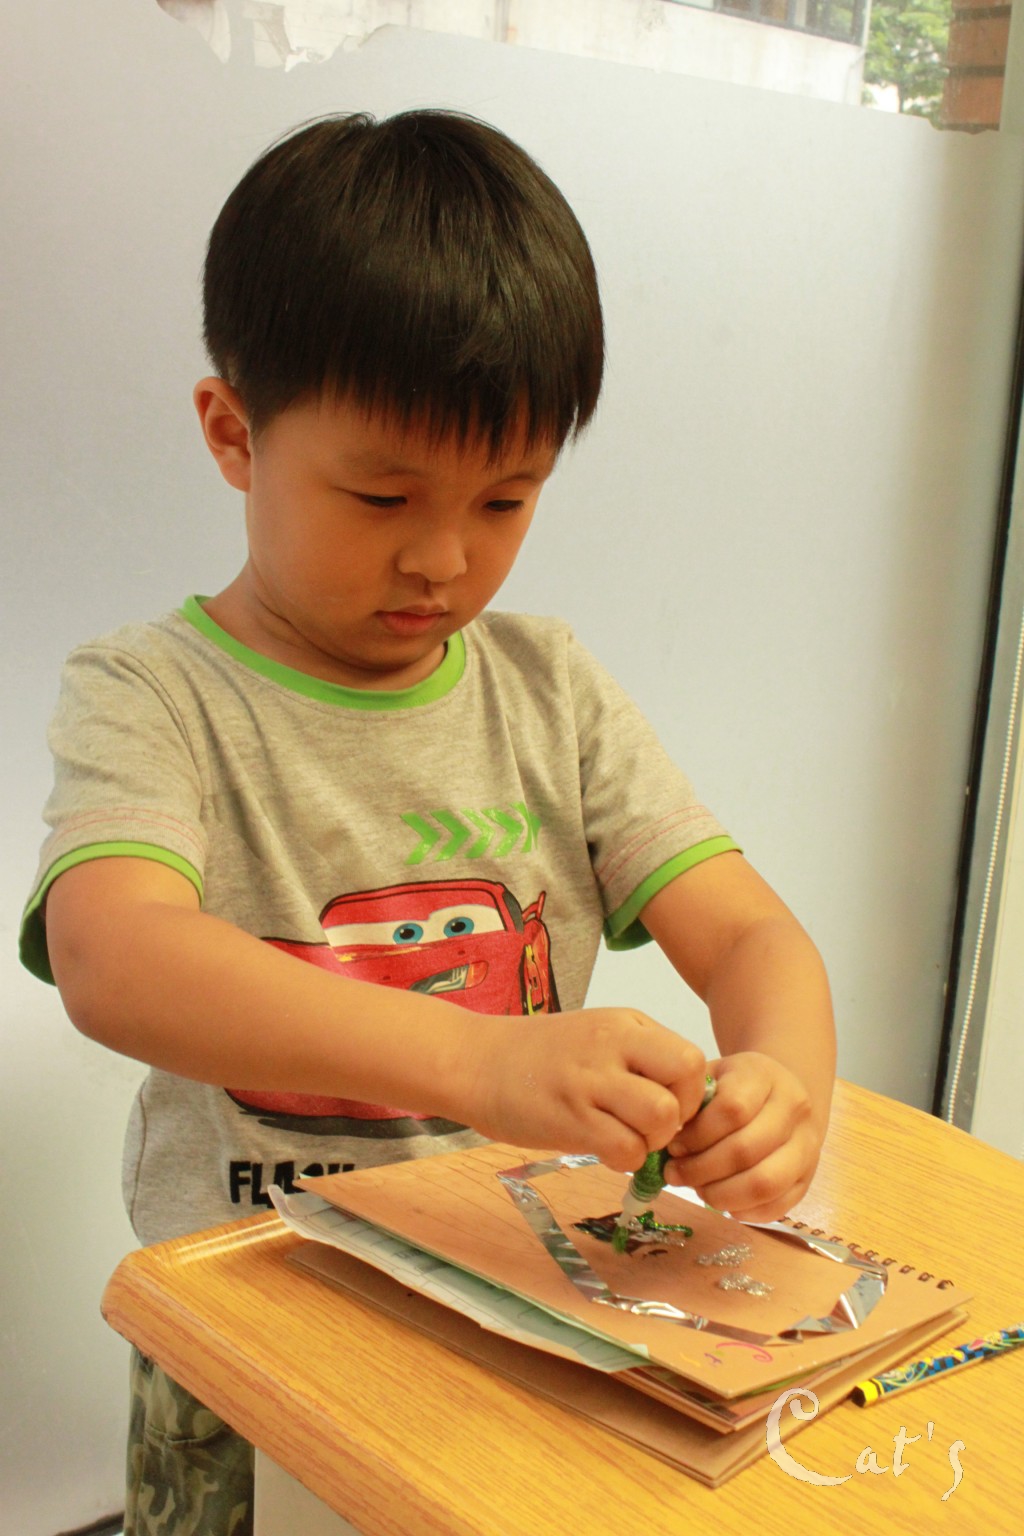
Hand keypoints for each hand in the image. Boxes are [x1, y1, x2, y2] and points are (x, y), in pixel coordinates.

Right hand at [468, 1008, 706, 1171]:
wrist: (474, 1061)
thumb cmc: (538, 1055)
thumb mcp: (596, 1035)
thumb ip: (640, 1056)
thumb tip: (684, 1102)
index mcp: (626, 1024)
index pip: (691, 1058)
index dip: (692, 1093)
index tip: (670, 1110)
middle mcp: (613, 1045)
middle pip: (686, 1078)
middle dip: (682, 1114)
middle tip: (654, 1128)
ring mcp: (591, 1080)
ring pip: (661, 1116)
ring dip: (653, 1140)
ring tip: (627, 1140)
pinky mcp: (570, 1117)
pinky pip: (625, 1148)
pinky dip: (625, 1160)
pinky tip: (604, 1152)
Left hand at [664, 1051, 824, 1220]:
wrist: (784, 1092)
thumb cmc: (736, 1085)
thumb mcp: (713, 1075)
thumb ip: (691, 1100)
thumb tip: (663, 1136)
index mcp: (764, 1075)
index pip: (733, 1109)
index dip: (697, 1134)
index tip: (672, 1144)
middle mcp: (794, 1108)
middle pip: (746, 1150)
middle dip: (701, 1169)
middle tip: (674, 1174)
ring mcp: (807, 1145)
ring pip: (765, 1182)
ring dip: (721, 1194)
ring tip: (697, 1190)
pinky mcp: (809, 1178)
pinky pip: (778, 1205)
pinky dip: (744, 1211)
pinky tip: (721, 1200)